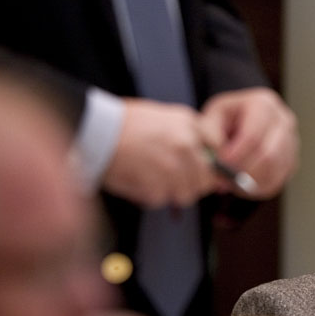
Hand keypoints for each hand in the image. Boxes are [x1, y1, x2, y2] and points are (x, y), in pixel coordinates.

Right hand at [102, 99, 218, 207]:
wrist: (96, 131)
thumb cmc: (123, 123)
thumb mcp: (163, 115)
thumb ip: (186, 133)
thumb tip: (202, 156)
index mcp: (189, 124)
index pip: (218, 149)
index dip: (211, 162)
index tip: (203, 168)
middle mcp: (186, 145)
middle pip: (207, 178)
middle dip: (194, 183)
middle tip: (176, 181)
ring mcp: (173, 168)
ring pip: (187, 194)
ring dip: (173, 192)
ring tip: (154, 180)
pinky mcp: (156, 187)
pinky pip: (162, 200)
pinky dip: (151, 196)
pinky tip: (138, 181)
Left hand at [200, 87, 297, 198]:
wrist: (235, 125)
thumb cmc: (222, 121)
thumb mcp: (210, 121)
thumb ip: (211, 138)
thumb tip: (218, 160)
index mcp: (263, 103)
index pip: (253, 135)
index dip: (236, 154)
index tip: (221, 164)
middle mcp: (284, 119)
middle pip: (268, 154)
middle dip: (244, 170)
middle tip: (225, 177)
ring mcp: (292, 140)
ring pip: (274, 170)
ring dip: (251, 180)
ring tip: (230, 180)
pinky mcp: (291, 159)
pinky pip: (278, 180)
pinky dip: (258, 186)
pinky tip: (242, 183)